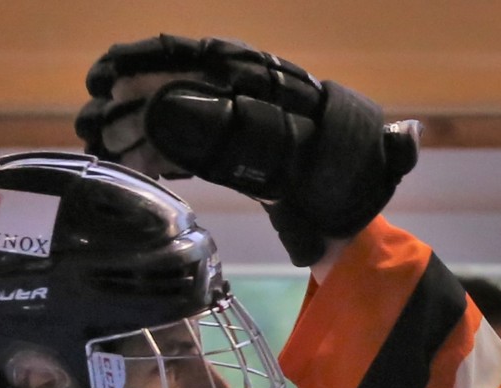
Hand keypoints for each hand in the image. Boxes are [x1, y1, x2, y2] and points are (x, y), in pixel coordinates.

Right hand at [75, 34, 419, 264]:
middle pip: (180, 84)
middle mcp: (247, 102)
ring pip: (170, 117)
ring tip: (90, 134)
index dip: (170, 60)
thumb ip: (390, 152)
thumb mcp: (379, 168)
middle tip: (93, 99)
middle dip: (134, 89)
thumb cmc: (360, 185)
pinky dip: (149, 155)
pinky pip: (178, 152)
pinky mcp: (219, 161)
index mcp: (279, 90)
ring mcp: (227, 132)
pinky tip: (120, 159)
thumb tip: (410, 138)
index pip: (218, 62)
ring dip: (128, 124)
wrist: (351, 215)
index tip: (131, 66)